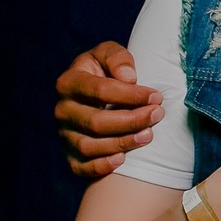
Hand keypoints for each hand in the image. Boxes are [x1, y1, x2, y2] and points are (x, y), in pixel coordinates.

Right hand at [56, 42, 162, 178]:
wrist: (94, 93)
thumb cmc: (105, 71)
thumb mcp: (108, 54)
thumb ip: (117, 58)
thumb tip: (129, 77)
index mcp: (69, 82)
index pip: (101, 91)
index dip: (131, 95)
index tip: (156, 96)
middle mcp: (62, 110)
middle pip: (96, 122)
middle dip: (132, 120)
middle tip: (157, 114)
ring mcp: (64, 134)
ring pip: (90, 146)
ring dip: (122, 143)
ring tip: (148, 135)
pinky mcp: (70, 154)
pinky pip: (80, 167)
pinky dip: (101, 166)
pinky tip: (122, 159)